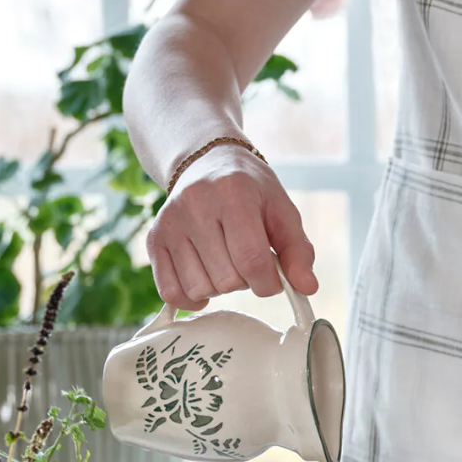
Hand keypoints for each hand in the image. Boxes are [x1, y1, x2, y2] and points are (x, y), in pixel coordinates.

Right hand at [146, 142, 317, 310]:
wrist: (206, 163)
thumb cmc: (250, 191)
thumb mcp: (282, 211)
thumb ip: (298, 251)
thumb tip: (307, 289)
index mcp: (233, 194)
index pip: (252, 261)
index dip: (268, 283)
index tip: (272, 278)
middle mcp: (195, 205)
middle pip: (227, 280)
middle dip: (245, 281)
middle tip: (246, 259)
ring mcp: (170, 223)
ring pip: (200, 289)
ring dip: (220, 288)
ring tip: (225, 262)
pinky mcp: (154, 239)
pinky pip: (171, 292)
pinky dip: (191, 298)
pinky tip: (204, 279)